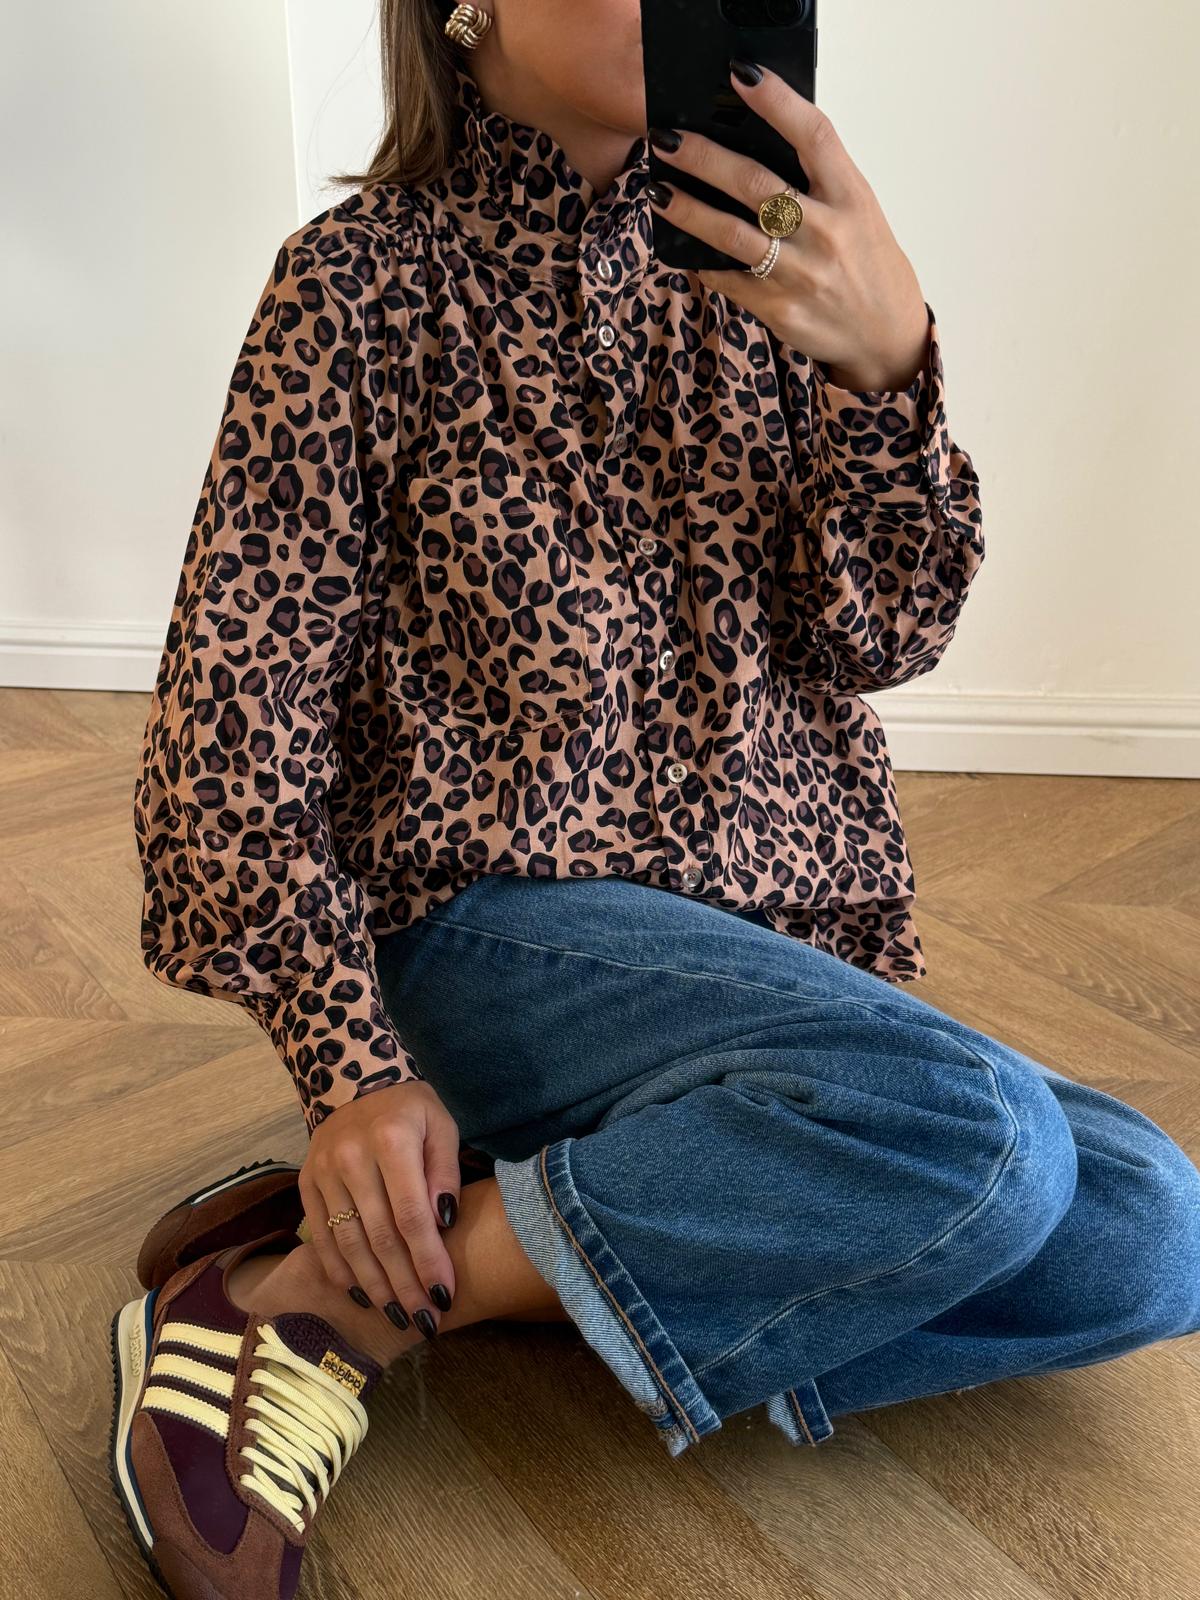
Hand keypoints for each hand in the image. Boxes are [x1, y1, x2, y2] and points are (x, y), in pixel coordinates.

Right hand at [300, 1079, 461, 1331]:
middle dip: (405, 1284)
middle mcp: (352, 1158)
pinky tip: (360, 1294)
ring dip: (374, 1286)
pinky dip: (339, 1270)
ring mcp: (323, 1172)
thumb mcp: (441, 1125)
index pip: (412, 1215)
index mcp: (392, 1140)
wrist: (353, 1078)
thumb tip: (445, 1223)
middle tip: (425, 1320)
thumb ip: (445, 1172)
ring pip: (349, 1243)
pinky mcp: (306, 1182)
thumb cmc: (410, 1109)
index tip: (445, 1294)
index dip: (428, 1260)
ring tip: (397, 1315)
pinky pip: (321, 1235)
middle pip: (380, 1236)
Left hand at [646, 60, 931, 393]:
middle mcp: (827, 232)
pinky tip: (680, 244)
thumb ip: (817, 181)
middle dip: (704, 158)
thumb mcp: (858, 210)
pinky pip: (728, 278)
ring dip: (688, 210)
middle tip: (667, 140)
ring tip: (658, 191)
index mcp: (851, 196)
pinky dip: (701, 260)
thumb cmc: (866, 260)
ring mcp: (801, 274)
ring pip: (731, 235)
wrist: (884, 332)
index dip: (777, 101)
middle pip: (756, 184)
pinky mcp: (780, 309)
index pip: (813, 136)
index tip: (741, 75)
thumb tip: (752, 148)